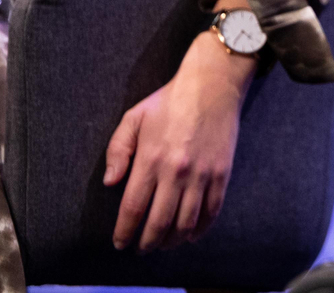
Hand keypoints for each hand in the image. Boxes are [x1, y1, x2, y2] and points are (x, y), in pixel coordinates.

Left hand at [105, 10, 254, 249]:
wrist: (213, 84)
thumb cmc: (169, 100)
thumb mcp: (133, 117)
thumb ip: (117, 150)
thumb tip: (111, 183)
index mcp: (151, 159)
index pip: (133, 208)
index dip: (124, 231)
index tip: (119, 243)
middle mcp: (176, 171)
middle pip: (159, 222)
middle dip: (147, 243)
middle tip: (140, 248)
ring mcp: (202, 174)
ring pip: (186, 222)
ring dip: (172, 240)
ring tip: (163, 244)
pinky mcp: (222, 173)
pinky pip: (212, 211)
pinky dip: (200, 229)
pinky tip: (190, 235)